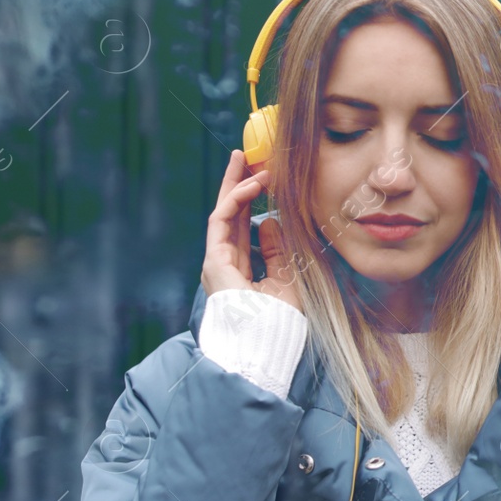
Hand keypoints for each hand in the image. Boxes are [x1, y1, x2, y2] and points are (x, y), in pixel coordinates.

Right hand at [201, 150, 303, 313]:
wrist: (267, 344)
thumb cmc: (280, 321)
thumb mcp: (287, 279)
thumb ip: (277, 251)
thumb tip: (270, 222)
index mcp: (241, 268)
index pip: (242, 225)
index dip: (250, 200)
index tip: (263, 177)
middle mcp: (225, 262)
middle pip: (230, 214)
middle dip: (236, 183)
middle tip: (244, 156)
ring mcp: (217, 261)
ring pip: (223, 213)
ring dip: (235, 184)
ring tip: (248, 160)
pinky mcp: (213, 261)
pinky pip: (221, 221)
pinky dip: (235, 200)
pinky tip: (251, 184)